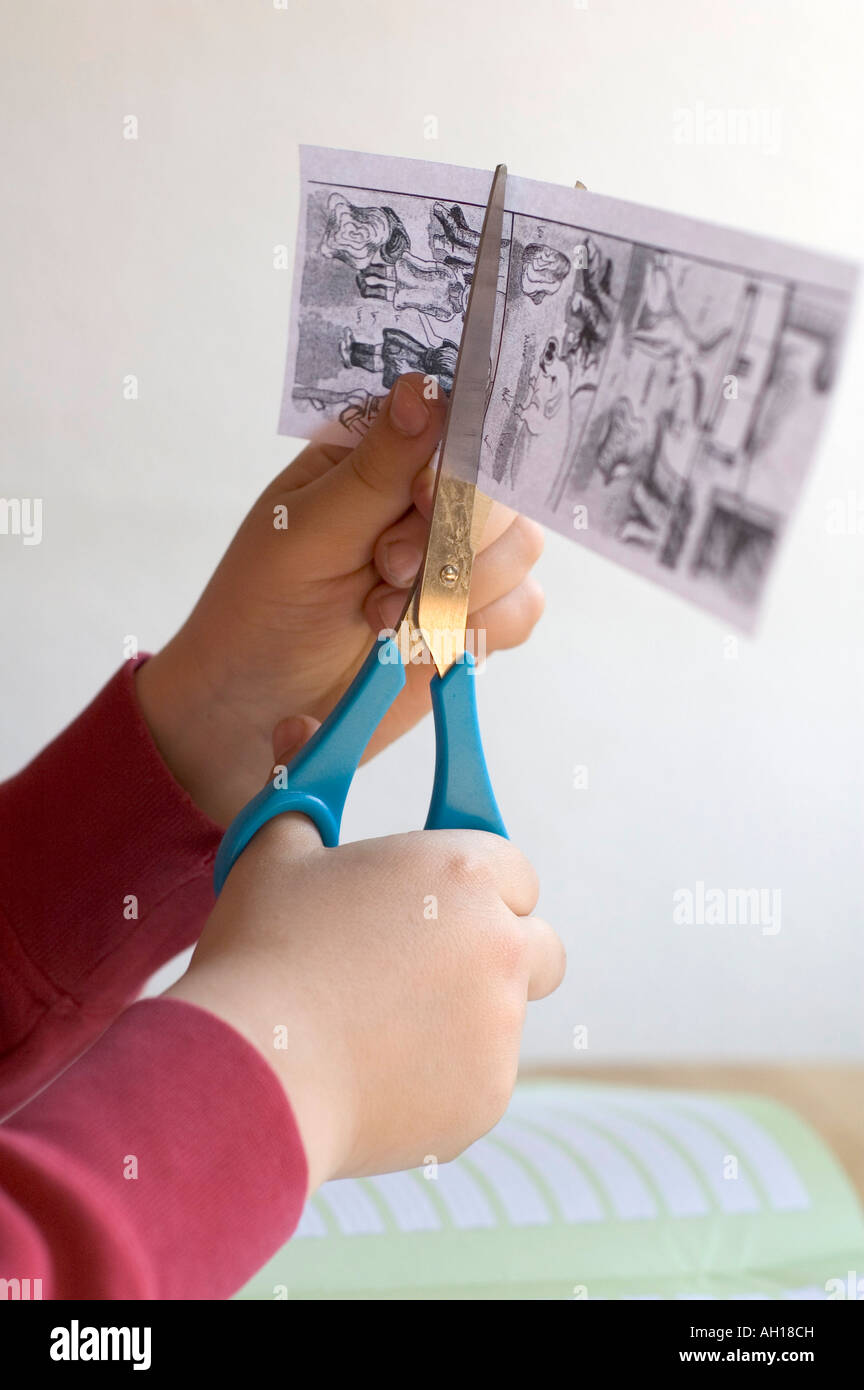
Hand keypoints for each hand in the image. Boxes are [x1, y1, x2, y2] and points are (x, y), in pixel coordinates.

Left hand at [136, 373, 543, 824]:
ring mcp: (456, 555)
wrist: (257, 708)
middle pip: (499, 488)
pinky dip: (480, 628)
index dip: (455, 463)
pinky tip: (423, 642)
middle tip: (386, 573)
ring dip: (457, 591)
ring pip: (519, 549)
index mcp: (377, 453)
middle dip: (449, 540)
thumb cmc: (260, 611)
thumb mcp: (306, 532)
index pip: (454, 424)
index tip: (420, 503)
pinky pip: (522, 608)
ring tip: (384, 618)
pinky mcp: (473, 613)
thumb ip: (374, 469)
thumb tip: (423, 390)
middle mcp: (426, 495)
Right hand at [164, 810, 564, 1192]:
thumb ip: (303, 783)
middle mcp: (501, 944)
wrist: (253, 1079)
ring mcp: (502, 1028)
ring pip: (505, 1014)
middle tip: (419, 960)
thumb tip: (298, 724)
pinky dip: (443, 1073)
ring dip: (463, 1013)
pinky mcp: (487, 1097)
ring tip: (375, 1022)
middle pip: (534, 941)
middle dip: (492, 948)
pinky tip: (374, 1070)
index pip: (510, 867)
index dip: (471, 882)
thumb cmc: (262, 952)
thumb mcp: (276, 851)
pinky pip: (481, 1075)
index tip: (433, 898)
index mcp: (463, 871)